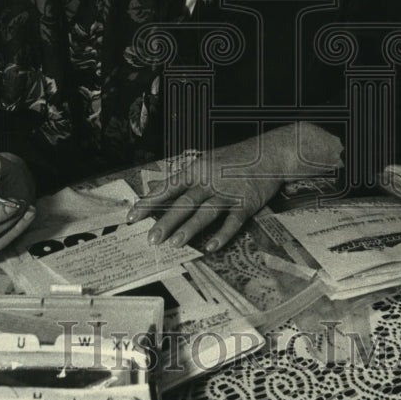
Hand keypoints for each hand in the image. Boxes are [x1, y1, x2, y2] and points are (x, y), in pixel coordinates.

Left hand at [126, 137, 284, 252]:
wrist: (268, 153)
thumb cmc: (233, 159)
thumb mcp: (204, 162)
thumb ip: (182, 177)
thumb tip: (156, 188)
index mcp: (196, 170)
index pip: (167, 188)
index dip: (149, 203)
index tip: (132, 217)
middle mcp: (209, 181)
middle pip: (184, 203)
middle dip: (166, 221)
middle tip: (151, 239)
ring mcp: (227, 193)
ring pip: (205, 212)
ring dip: (190, 228)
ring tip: (174, 244)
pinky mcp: (246, 203)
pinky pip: (232, 222)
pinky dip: (222, 235)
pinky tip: (210, 247)